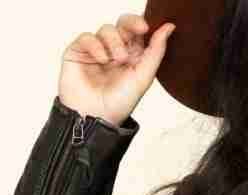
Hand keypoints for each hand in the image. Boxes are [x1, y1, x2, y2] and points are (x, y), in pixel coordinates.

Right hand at [57, 13, 175, 126]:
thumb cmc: (119, 103)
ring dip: (114, 41)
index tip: (146, 26)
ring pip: (106, 29)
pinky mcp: (78, 51)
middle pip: (123, 24)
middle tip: (139, 29)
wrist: (95, 116)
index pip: (138, 33)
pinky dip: (95, 45)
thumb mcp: (143, 77)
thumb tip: (169, 27)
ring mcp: (97, 51)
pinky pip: (87, 37)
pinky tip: (101, 59)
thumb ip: (156, 51)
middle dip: (131, 24)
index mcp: (133, 57)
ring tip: (117, 59)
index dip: (141, 24)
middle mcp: (115, 51)